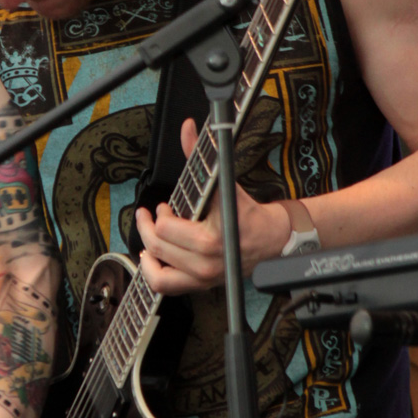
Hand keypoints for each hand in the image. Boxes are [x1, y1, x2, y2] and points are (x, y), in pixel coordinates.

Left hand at [135, 120, 291, 295]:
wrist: (271, 240)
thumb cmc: (247, 213)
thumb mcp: (224, 182)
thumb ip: (200, 157)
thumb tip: (187, 129)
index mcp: (212, 239)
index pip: (166, 228)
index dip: (160, 215)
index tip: (163, 207)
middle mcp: (206, 262)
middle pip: (158, 246)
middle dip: (149, 227)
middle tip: (150, 216)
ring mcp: (203, 278)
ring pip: (156, 271)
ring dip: (147, 251)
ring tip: (147, 237)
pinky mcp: (201, 286)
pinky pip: (165, 288)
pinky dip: (152, 273)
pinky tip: (151, 259)